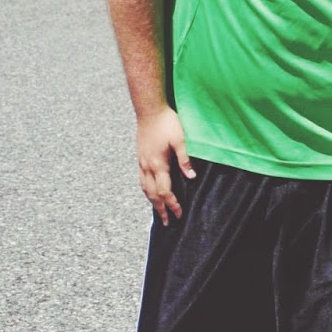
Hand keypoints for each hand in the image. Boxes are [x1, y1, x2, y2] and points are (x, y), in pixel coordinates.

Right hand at [136, 106, 195, 223]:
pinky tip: (150, 192)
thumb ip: (185, 159)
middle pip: (152, 194)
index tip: (179, 214)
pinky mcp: (140, 157)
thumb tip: (191, 176)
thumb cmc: (167, 122)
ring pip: (145, 188)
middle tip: (167, 222)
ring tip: (158, 212)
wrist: (149, 109)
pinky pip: (142, 179)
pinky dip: (146, 190)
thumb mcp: (180, 139)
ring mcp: (141, 162)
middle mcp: (147, 166)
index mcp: (158, 164)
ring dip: (152, 202)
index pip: (165, 191)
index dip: (172, 204)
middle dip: (160, 209)